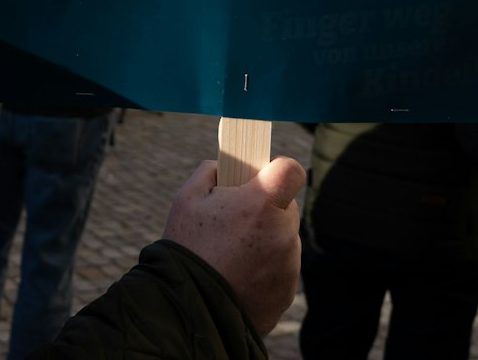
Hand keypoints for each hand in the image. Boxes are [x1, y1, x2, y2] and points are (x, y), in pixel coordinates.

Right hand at [161, 155, 305, 335]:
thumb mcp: (186, 199)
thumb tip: (225, 167)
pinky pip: (281, 269)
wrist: (189, 311)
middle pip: (286, 207)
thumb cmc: (186, 249)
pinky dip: (265, 270)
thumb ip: (211, 173)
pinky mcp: (287, 292)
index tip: (261, 178)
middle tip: (236, 221)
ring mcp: (288, 265)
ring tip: (231, 255)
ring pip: (283, 239)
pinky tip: (238, 277)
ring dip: (265, 241)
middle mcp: (283, 233)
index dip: (277, 170)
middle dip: (265, 209)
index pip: (291, 171)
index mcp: (261, 204)